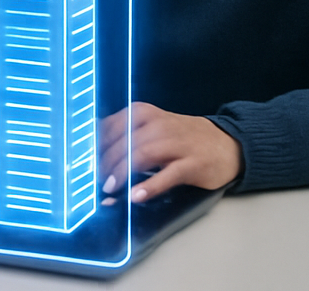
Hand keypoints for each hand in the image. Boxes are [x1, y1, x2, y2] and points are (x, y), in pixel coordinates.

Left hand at [99, 102, 241, 202]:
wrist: (226, 143)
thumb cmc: (181, 137)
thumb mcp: (151, 127)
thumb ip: (124, 137)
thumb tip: (92, 156)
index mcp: (143, 114)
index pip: (109, 128)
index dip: (94, 147)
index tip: (82, 163)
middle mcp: (158, 125)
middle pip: (123, 144)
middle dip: (105, 165)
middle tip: (94, 182)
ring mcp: (177, 144)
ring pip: (141, 156)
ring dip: (121, 174)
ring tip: (109, 189)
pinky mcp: (193, 164)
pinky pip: (167, 175)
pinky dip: (149, 186)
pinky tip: (136, 195)